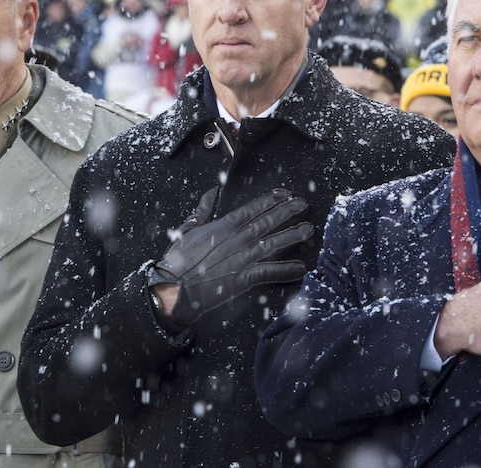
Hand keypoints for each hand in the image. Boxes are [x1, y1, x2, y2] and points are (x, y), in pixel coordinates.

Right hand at [152, 187, 313, 326]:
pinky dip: (285, 271)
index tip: (285, 193)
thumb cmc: (177, 261)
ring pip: (271, 244)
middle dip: (287, 212)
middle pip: (266, 222)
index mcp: (221, 227)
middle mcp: (235, 241)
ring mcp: (240, 259)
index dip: (270, 200)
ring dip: (292, 236)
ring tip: (308, 230)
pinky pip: (268, 273)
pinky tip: (300, 268)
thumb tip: (213, 192)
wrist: (172, 288)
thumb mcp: (187, 229)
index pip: (251, 209)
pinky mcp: (242, 279)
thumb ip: (203, 210)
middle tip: (303, 204)